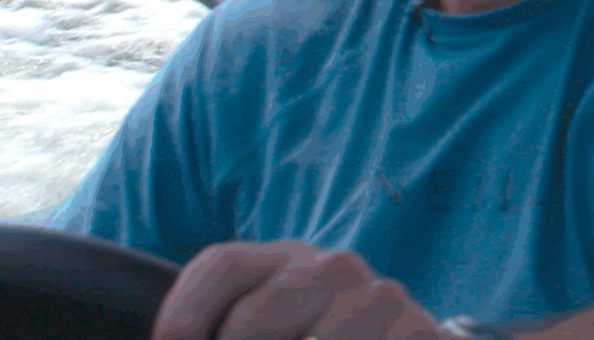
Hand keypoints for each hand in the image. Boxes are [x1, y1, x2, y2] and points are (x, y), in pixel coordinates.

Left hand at [155, 240, 449, 339]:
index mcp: (289, 261)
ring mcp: (378, 298)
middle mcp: (334, 268)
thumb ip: (236, 322)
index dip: (182, 313)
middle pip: (247, 321)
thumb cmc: (323, 338)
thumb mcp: (278, 325)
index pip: (221, 265)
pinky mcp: (417, 330)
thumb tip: (175, 339)